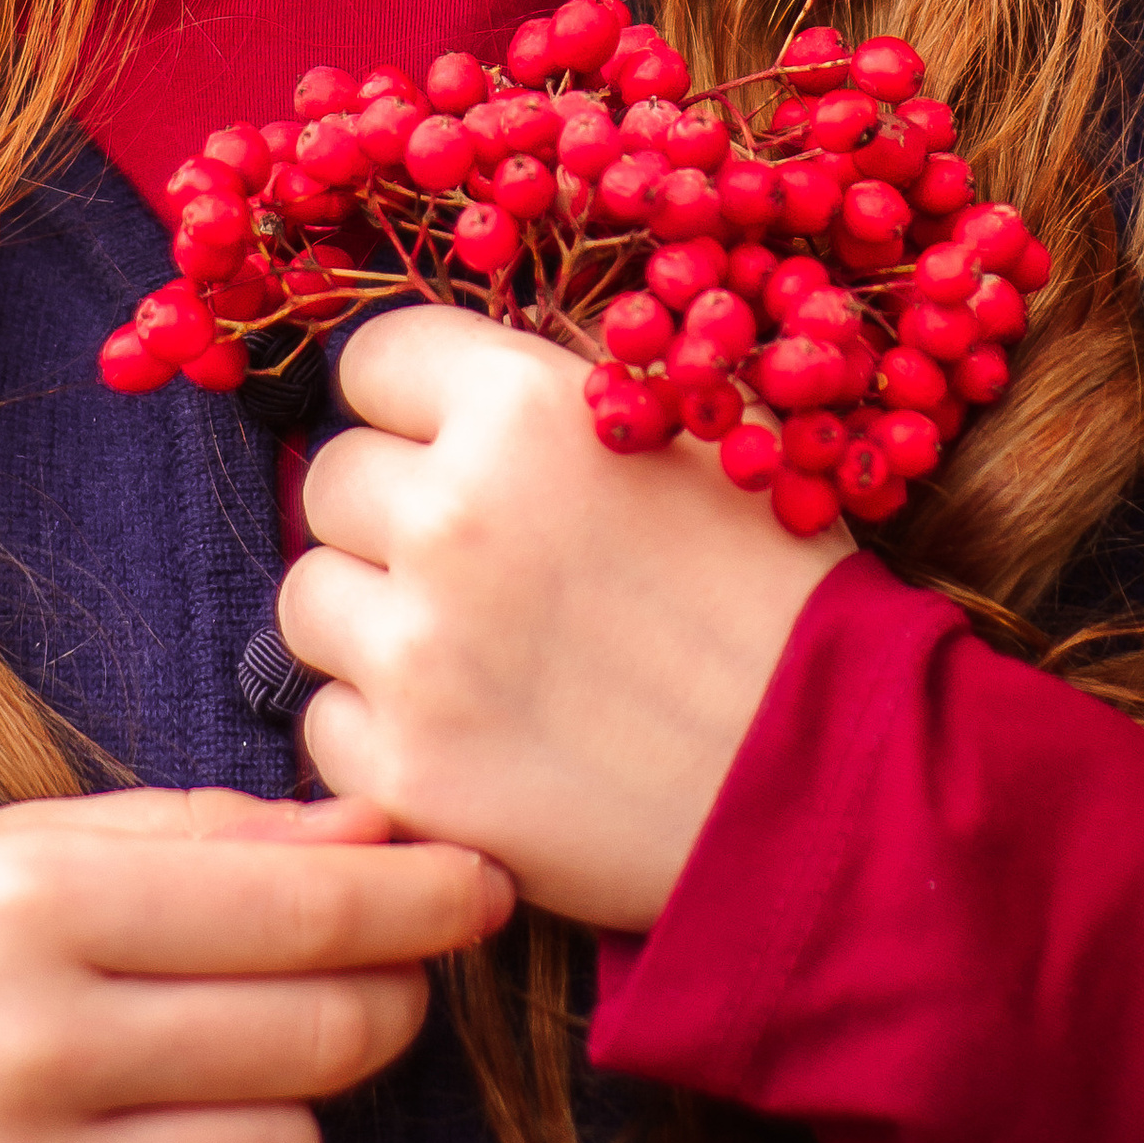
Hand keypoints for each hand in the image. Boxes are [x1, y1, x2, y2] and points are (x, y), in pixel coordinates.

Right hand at [0, 784, 509, 1142]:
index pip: (294, 908)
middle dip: (384, 1000)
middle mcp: (35, 1047)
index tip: (483, 884)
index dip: (414, 897)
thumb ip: (219, 836)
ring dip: (296, 1116)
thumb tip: (380, 832)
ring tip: (227, 1076)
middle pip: (314, 1038)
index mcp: (41, 905)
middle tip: (377, 978)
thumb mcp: (49, 844)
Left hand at [281, 306, 849, 933]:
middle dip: (391, 515)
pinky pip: (325, 724)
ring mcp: (417, 650)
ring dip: (372, 621)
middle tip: (477, 566)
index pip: (374, 362)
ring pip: (311, 597)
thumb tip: (463, 372)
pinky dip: (383, 735)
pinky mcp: (407, 772)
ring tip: (470, 653)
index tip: (450, 446)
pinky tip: (473, 736)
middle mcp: (451, 514)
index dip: (415, 405)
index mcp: (520, 407)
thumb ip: (562, 390)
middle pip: (333, 478)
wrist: (832, 780)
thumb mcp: (692, 431)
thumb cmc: (775, 594)